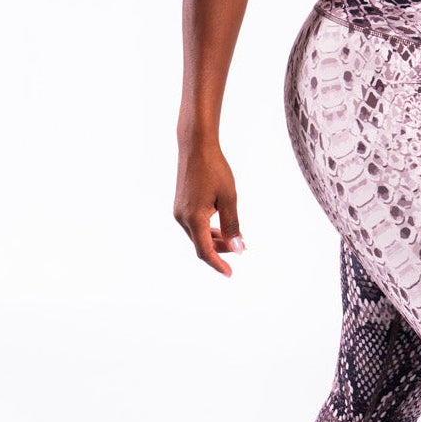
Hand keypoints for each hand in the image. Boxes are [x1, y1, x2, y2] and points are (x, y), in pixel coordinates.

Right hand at [174, 142, 244, 276]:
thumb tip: (238, 249)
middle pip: (201, 244)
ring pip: (197, 236)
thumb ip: (232, 225)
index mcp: (194, 218)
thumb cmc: (215, 169)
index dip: (218, 265)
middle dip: (221, 251)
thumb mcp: (229, 198)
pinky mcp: (180, 206)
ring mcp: (179, 212)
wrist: (196, 147)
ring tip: (234, 238)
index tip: (230, 274)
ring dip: (215, 240)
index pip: (205, 251)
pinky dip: (208, 230)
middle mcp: (182, 218)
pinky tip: (221, 227)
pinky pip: (194, 226)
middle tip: (242, 247)